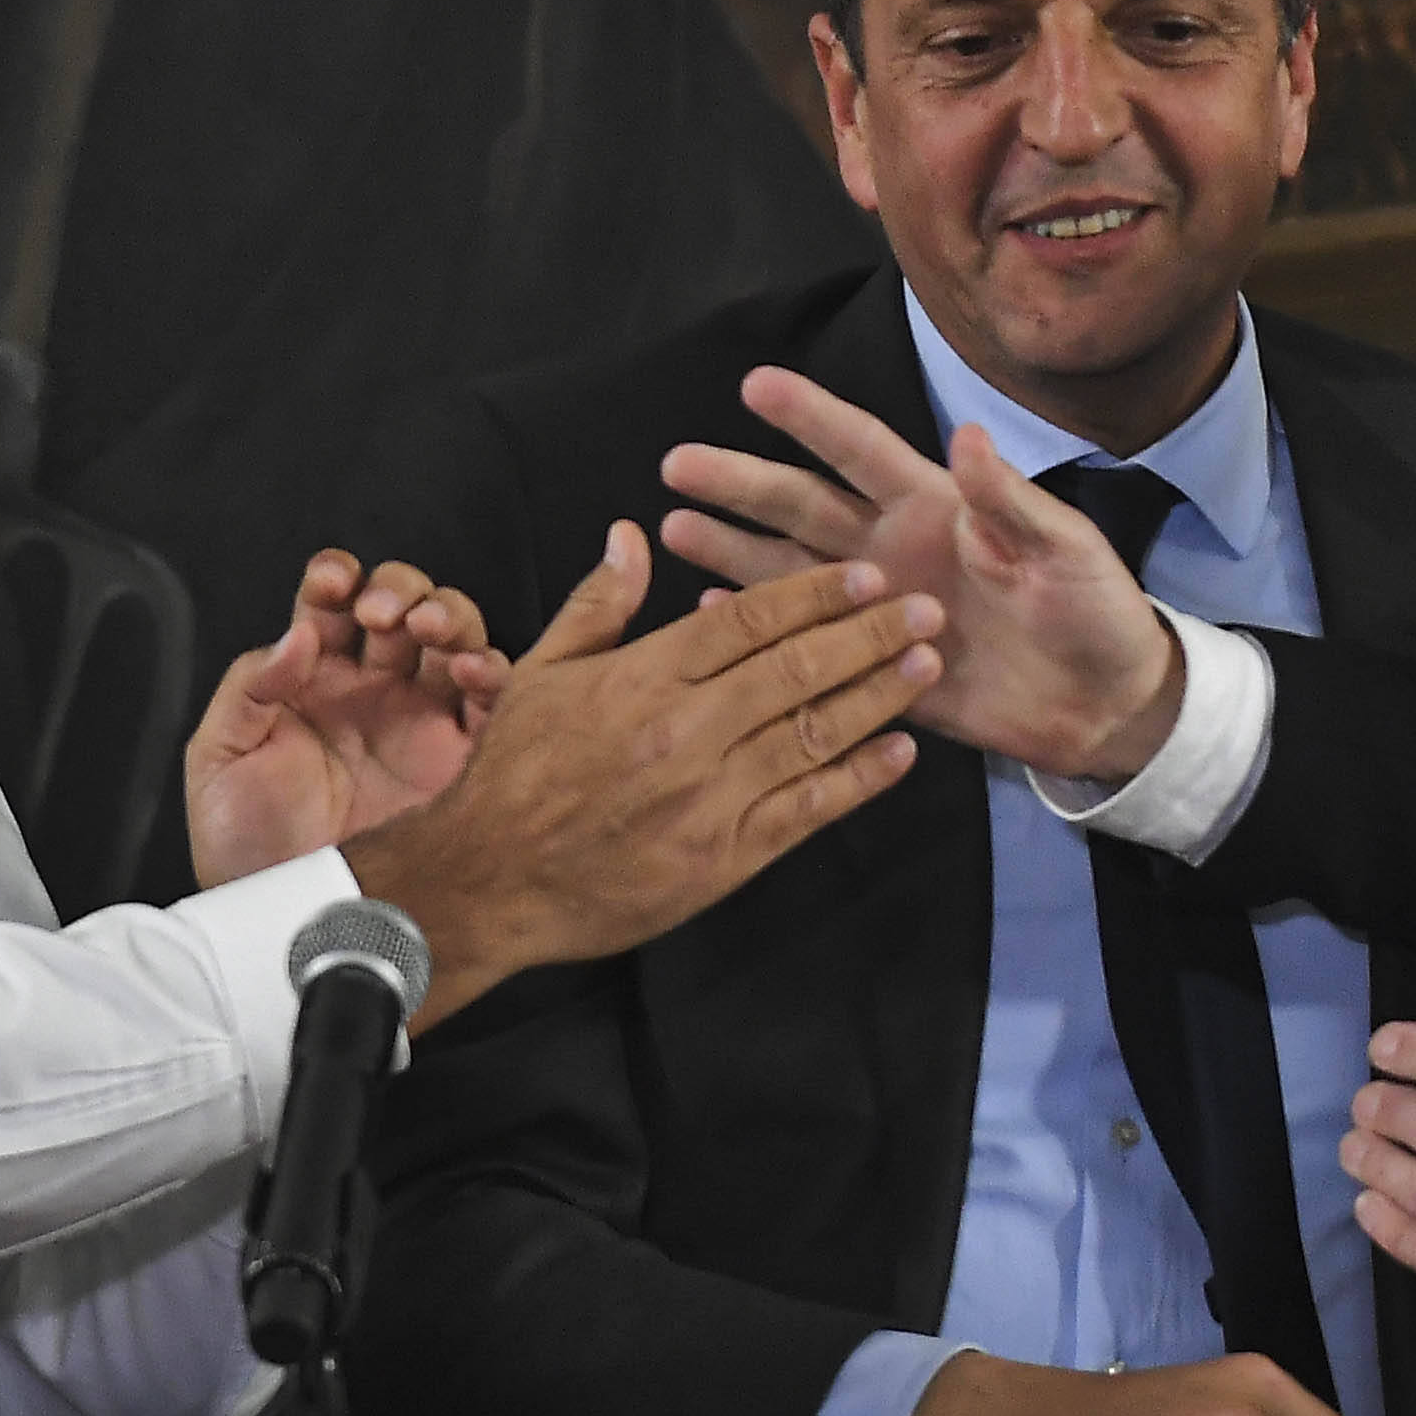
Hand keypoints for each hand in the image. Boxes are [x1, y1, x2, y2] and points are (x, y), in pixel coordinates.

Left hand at [183, 550, 503, 883]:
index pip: (331, 605)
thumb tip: (297, 634)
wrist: (289, 927)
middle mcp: (372, 692)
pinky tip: (465, 669)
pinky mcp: (462, 758)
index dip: (335, 578)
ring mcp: (420, 720)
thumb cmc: (245, 852)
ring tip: (423, 627)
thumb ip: (248, 688)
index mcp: (312, 681)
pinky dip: (490, 668)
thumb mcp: (218, 761)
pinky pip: (492, 697)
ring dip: (445, 612)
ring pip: (452, 635)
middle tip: (378, 612)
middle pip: (403, 604)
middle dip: (397, 589)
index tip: (330, 584)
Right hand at [341, 527, 940, 1022]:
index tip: (867, 575)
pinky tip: (899, 752)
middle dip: (868, 636)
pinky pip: (806, 811)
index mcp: (642, 679)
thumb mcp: (539, 673)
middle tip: (927, 608)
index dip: (814, 595)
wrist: (488, 881)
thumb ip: (598, 604)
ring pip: (811, 736)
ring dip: (876, 697)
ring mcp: (708, 798)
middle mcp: (683, 733)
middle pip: (795, 671)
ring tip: (927, 664)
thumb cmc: (513, 772)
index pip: (747, 622)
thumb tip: (631, 533)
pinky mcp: (723, 859)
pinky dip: (857, 780)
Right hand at [657, 367, 1183, 780]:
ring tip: (670, 529)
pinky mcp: (878, 669)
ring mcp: (880, 609)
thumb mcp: (1064, 546)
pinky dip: (761, 628)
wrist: (1110, 705)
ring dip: (733, 550)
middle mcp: (896, 549)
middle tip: (677, 462)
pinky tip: (711, 613)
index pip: (861, 451)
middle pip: (804, 505)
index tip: (758, 383)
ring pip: (791, 571)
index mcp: (937, 506)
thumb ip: (1008, 498)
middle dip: (742, 482)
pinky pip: (807, 644)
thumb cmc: (1096, 609)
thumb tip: (966, 434)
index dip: (812, 417)